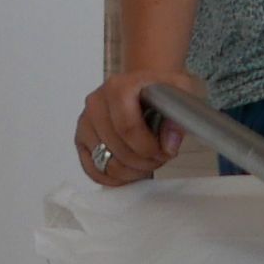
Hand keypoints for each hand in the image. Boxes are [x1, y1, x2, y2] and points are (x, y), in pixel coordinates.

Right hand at [73, 67, 202, 187]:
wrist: (142, 85)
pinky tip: (130, 170)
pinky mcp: (81, 139)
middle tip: (159, 157)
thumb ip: (182, 113)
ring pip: (106, 164)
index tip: (164, 151)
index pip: (127, 128)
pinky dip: (113, 178)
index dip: (148, 148)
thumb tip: (169, 144)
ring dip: (131, 171)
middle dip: (144, 162)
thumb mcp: (181, 89)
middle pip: (117, 150)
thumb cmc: (159, 89)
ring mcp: (86, 122)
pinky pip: (93, 170)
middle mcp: (96, 103)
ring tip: (146, 162)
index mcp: (118, 88)